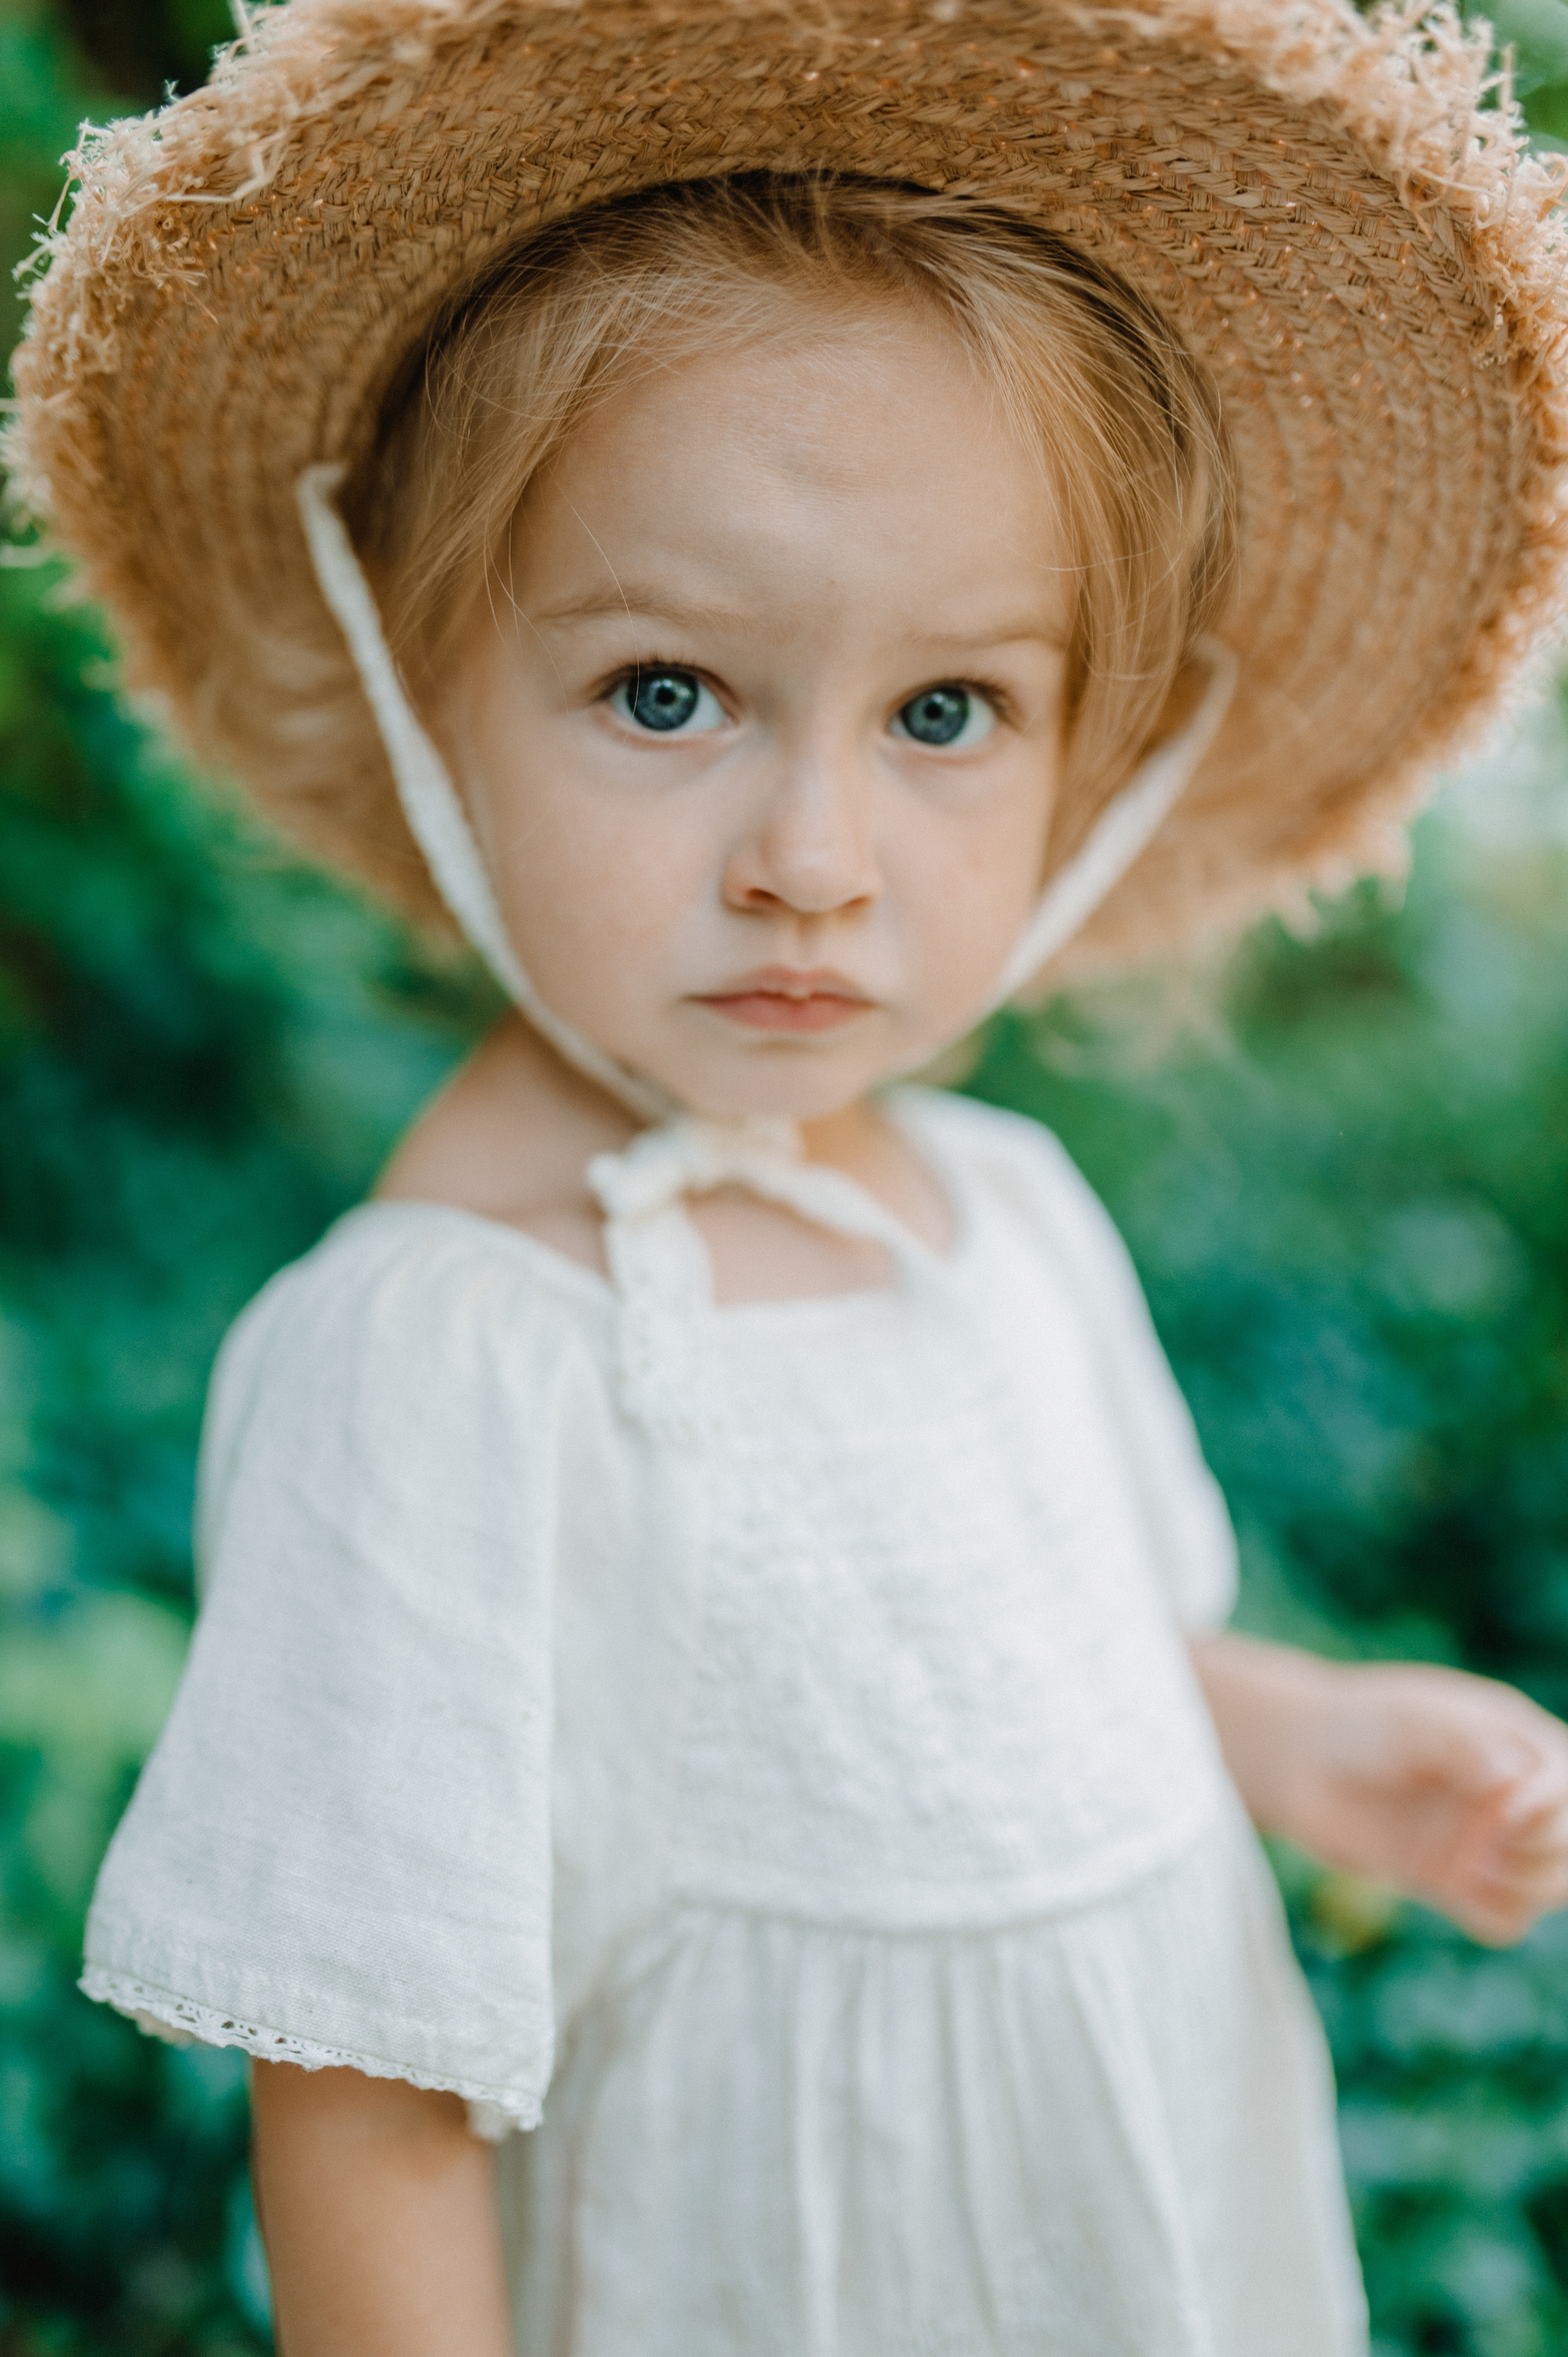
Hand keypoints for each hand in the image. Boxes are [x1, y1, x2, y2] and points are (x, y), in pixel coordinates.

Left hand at [1191, 1636, 1567, 1944]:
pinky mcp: (1460, 1882)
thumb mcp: (1411, 1720)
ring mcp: (1490, 1841)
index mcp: (1519, 1742)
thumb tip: (1511, 1777)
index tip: (1502, 1813)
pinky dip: (1491, 1913)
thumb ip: (1464, 1744)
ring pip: (1552, 1886)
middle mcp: (1516, 1795)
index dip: (1550, 1807)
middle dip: (1544, 1851)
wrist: (1298, 1764)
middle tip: (1484, 1844)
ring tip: (1466, 1865)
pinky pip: (1505, 1919)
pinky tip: (1452, 1884)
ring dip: (1525, 1886)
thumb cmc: (1358, 1725)